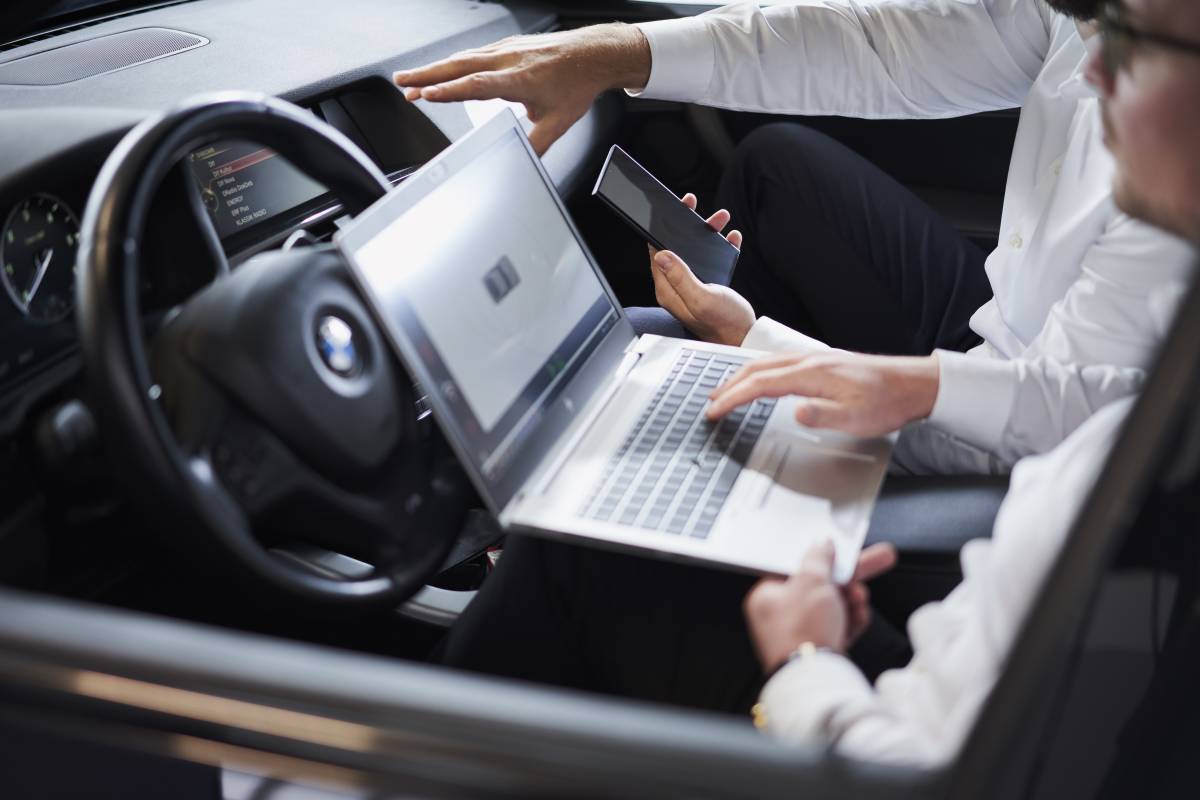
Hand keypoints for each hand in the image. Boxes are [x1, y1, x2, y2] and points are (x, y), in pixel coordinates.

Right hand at [393, 24, 650, 154]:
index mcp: (519, 79)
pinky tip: (441, 69)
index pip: (476, 85)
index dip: (450, 91)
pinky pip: (473, 53)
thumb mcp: (558, 123)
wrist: (593, 54)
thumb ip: (536, 145)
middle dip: (427, 76)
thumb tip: (522, 164)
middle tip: (401, 84)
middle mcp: (508, 60)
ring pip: (463, 58)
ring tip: (410, 79)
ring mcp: (506, 50)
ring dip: (434, 68)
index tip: (426, 96)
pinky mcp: (506, 46)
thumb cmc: (576, 84)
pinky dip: (452, 63)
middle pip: (459, 66)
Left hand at [649, 193, 754, 346]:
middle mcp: (677, 287)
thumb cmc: (725, 324)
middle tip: (691, 204)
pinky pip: (711, 260)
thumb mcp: (702, 298)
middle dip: (684, 225)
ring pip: (694, 251)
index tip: (667, 210)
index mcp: (669, 290)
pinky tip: (731, 239)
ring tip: (721, 218)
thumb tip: (661, 255)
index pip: (657, 254)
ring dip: (706, 232)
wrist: (745, 339)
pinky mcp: (708, 286)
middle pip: (675, 248)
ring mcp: (692, 286)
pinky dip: (720, 246)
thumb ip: (681, 277)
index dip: (658, 230)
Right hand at [706, 350, 940, 436]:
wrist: (913, 384)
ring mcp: (815, 359)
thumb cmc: (886, 402)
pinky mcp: (822, 362)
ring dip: (741, 376)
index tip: (715, 410)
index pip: (761, 384)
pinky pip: (779, 363)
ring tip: (726, 390)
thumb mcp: (857, 419)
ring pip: (766, 363)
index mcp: (812, 375)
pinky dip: (759, 371)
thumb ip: (823, 416)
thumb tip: (796, 412)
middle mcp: (810, 362)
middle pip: (757, 369)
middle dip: (729, 386)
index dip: (733, 398)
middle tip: (710, 402)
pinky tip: (761, 379)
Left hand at [744, 540, 897, 673]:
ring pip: (835, 606)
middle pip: (821, 586)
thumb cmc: (803, 629)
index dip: (823, 558)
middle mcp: (781, 615)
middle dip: (850, 578)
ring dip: (852, 599)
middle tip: (880, 558)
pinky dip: (852, 620)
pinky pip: (840, 626)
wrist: (816, 677)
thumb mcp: (811, 581)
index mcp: (767, 596)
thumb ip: (819, 558)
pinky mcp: (820, 649)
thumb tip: (822, 544)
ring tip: (859, 598)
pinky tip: (859, 616)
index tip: (844, 550)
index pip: (797, 567)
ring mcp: (801, 634)